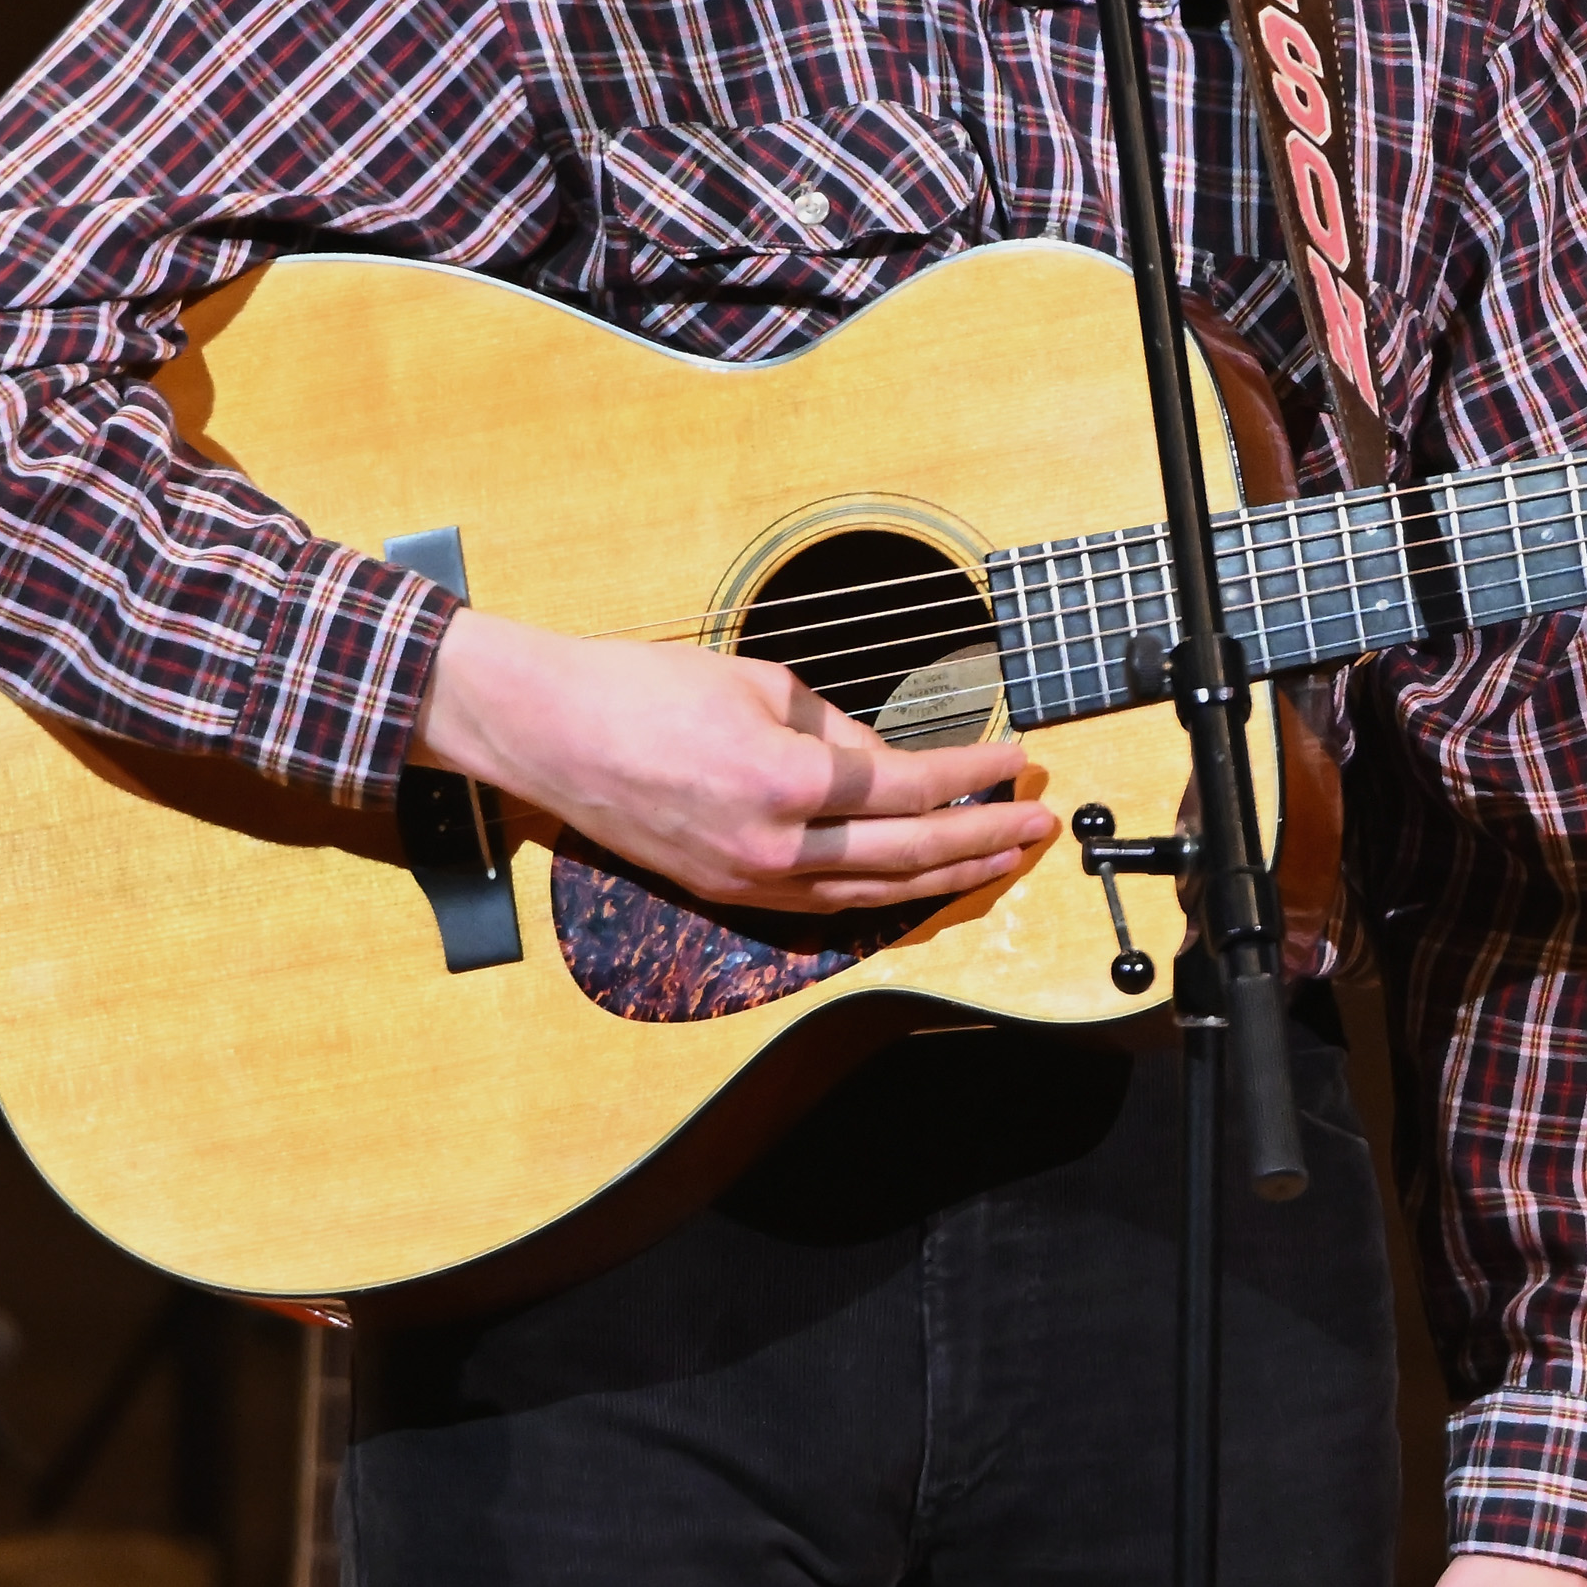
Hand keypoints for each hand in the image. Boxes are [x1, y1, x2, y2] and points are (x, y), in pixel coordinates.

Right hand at [410, 605, 1049, 915]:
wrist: (549, 731)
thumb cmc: (642, 689)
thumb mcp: (759, 683)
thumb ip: (835, 728)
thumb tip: (888, 760)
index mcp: (786, 780)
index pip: (909, 785)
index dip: (973, 776)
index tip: (1018, 761)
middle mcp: (773, 846)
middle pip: (906, 853)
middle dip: (982, 840)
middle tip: (1037, 826)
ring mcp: (748, 881)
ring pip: (871, 893)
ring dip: (944, 877)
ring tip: (997, 858)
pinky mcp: (725, 894)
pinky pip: (823, 903)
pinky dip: (880, 892)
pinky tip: (917, 879)